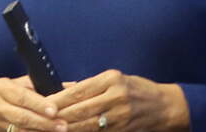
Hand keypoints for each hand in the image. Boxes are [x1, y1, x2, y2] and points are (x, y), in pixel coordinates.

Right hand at [0, 76, 61, 131]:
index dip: (38, 104)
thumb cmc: (1, 94)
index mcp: (2, 88)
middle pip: (21, 116)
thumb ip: (39, 85)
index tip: (54, 110)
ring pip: (19, 130)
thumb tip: (70, 86)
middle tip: (62, 126)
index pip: (21, 96)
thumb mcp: (15, 84)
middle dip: (43, 123)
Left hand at [50, 70, 189, 131]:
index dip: (59, 100)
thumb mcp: (115, 79)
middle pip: (80, 109)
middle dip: (58, 117)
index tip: (43, 105)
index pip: (78, 90)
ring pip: (86, 125)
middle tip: (41, 120)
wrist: (164, 107)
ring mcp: (120, 116)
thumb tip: (60, 89)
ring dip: (67, 129)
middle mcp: (116, 97)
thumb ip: (88, 85)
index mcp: (111, 80)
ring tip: (51, 129)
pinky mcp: (122, 131)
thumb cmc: (137, 90)